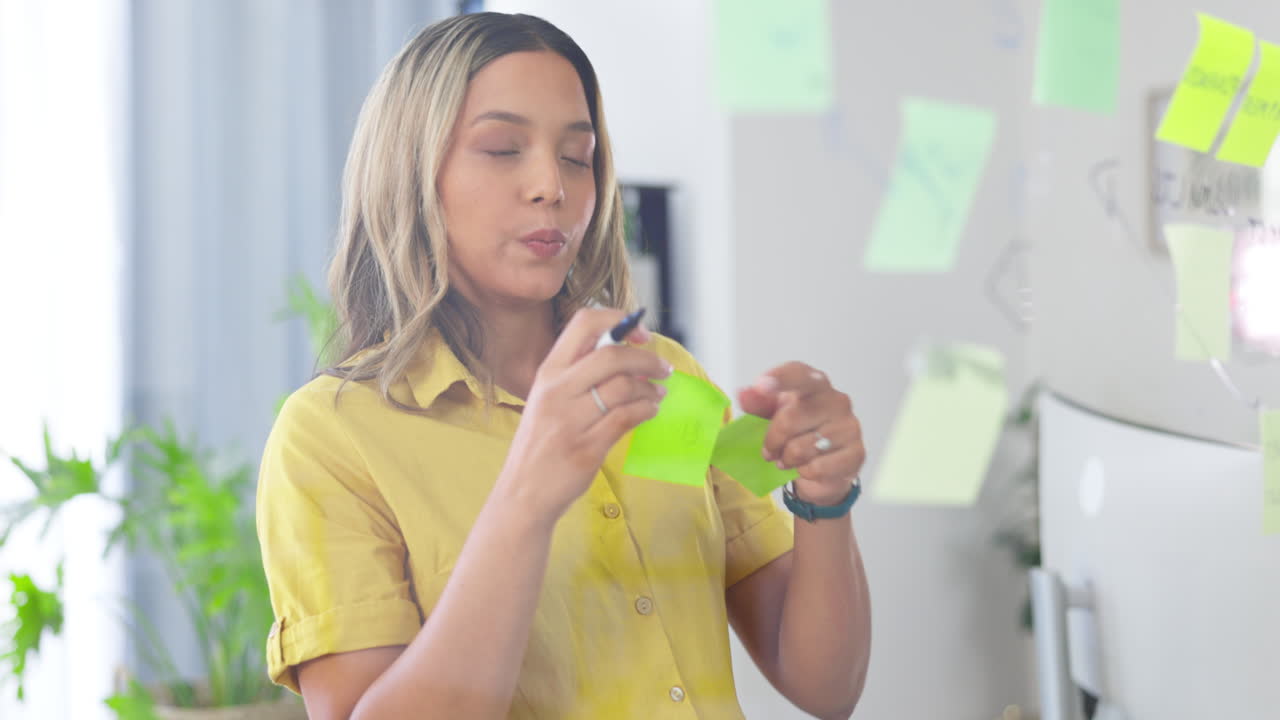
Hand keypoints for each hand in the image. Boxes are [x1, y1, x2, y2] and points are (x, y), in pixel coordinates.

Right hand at [496, 308, 672, 522]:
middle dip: (646, 360)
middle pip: (611, 355)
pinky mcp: (586, 447)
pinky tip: (650, 412)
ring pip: (623, 387)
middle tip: (663, 369)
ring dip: (650, 390)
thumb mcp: (547, 400)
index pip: (584, 324)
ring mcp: (569, 420)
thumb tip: (627, 356)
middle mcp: (556, 391)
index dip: (619, 321)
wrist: (522, 493)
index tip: (640, 334)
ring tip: (657, 395)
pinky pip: (626, 418)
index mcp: (547, 373)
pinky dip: (646, 411)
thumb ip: (578, 376)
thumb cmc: (540, 445)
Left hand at [737, 362, 865, 505]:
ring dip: (787, 459)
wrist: (823, 469)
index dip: (779, 378)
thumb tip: (745, 393)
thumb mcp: (773, 415)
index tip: (760, 386)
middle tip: (770, 451)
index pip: (799, 374)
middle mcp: (836, 400)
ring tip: (789, 459)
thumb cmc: (798, 434)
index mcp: (815, 384)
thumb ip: (759, 403)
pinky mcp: (856, 453)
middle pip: (790, 419)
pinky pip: (817, 467)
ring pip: (801, 448)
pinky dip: (804, 472)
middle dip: (772, 441)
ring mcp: (849, 426)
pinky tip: (808, 468)